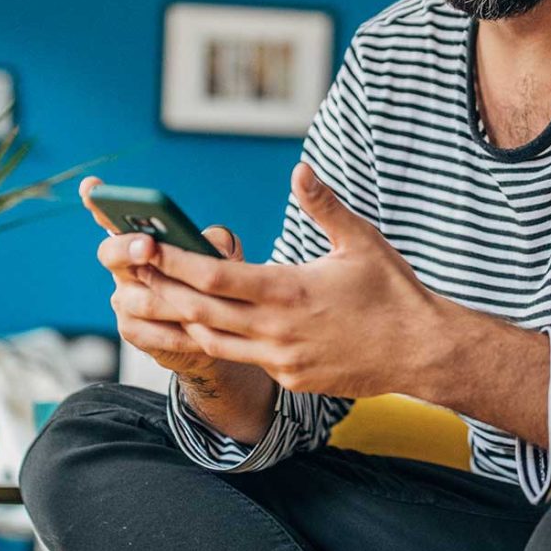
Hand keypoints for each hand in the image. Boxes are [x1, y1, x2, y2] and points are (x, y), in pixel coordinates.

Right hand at [81, 175, 242, 381]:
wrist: (218, 329)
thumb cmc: (215, 283)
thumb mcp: (222, 257)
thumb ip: (216, 244)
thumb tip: (210, 242)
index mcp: (139, 240)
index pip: (111, 217)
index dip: (97, 201)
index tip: (91, 186)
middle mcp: (123, 267)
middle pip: (110, 253)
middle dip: (127, 248)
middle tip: (147, 245)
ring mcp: (124, 299)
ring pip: (138, 298)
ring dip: (171, 299)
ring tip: (197, 301)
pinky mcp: (132, 330)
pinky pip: (151, 332)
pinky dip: (179, 333)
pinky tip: (200, 333)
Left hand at [135, 162, 444, 397]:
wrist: (423, 352)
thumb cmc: (394, 292)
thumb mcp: (361, 242)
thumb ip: (325, 207)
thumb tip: (300, 171)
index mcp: (289, 290)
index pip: (215, 277)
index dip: (175, 262)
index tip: (146, 246)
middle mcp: (277, 329)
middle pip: (200, 312)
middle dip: (161, 291)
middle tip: (128, 275)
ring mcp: (281, 359)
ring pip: (213, 341)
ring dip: (180, 321)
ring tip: (151, 301)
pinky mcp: (290, 379)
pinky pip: (244, 359)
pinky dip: (220, 341)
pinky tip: (204, 326)